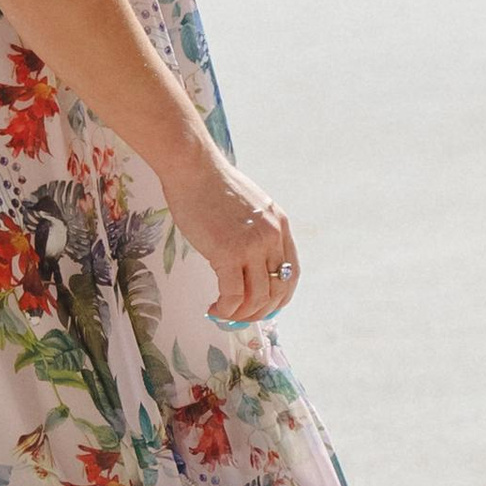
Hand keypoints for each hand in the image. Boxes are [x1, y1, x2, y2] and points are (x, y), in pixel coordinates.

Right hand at [162, 147, 300, 326]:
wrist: (192, 168)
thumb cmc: (211, 185)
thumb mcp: (249, 206)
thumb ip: (256, 230)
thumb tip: (248, 260)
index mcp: (280, 224)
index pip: (293, 272)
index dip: (281, 295)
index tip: (265, 306)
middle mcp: (272, 236)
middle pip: (279, 289)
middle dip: (263, 311)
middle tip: (243, 317)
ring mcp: (252, 245)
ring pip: (258, 298)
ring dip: (242, 314)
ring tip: (225, 313)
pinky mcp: (228, 253)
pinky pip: (234, 295)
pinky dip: (226, 308)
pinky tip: (215, 307)